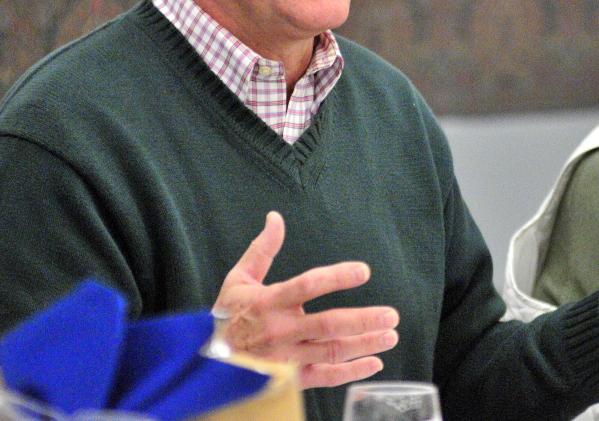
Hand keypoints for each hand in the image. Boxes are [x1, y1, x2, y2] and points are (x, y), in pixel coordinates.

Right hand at [213, 212, 399, 388]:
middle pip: (328, 325)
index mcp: (269, 302)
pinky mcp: (290, 380)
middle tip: (391, 315)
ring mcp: (287, 358)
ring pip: (331, 352)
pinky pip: (325, 377)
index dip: (337, 277)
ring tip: (390, 335)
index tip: (364, 271)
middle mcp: (281, 331)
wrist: (208, 362)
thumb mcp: (239, 278)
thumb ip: (262, 249)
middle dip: (363, 320)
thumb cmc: (227, 316)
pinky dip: (351, 372)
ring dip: (364, 345)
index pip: (308, 286)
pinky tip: (374, 363)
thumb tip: (275, 217)